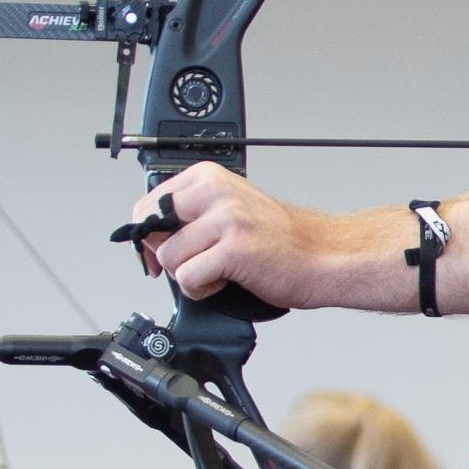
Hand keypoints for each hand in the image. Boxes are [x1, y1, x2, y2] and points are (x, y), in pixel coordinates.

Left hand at [126, 163, 342, 308]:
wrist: (321, 257)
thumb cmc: (278, 239)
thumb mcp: (229, 209)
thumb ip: (191, 213)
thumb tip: (150, 236)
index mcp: (208, 177)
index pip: (149, 204)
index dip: (148, 235)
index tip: (160, 251)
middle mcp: (215, 192)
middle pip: (151, 230)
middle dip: (164, 255)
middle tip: (190, 264)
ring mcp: (225, 219)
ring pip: (169, 257)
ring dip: (188, 276)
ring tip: (217, 272)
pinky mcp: (232, 250)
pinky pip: (188, 278)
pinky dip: (201, 290)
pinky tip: (224, 282)